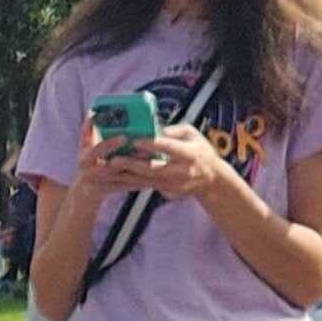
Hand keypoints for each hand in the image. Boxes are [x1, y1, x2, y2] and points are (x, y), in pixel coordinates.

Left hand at [106, 120, 223, 201]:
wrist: (210, 179)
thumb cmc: (200, 150)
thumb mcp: (193, 134)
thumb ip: (175, 130)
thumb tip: (156, 129)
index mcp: (190, 154)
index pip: (168, 148)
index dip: (152, 145)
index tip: (136, 140)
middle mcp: (181, 171)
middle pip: (153, 169)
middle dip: (132, 164)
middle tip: (114, 160)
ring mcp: (173, 184)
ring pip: (146, 180)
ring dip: (127, 175)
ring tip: (111, 168)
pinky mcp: (167, 191)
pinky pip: (147, 185)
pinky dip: (132, 180)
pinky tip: (118, 176)